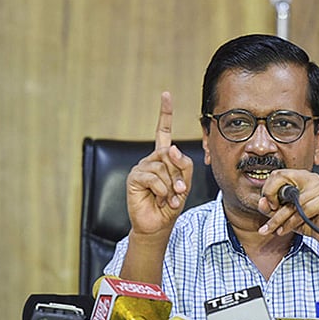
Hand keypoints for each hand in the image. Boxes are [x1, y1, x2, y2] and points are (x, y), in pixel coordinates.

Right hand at [126, 92, 193, 234]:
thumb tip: (171, 149)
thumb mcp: (184, 183)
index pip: (162, 131)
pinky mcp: (134, 178)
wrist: (158, 225)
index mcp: (162, 157)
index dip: (164, 113)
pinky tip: (159, 199)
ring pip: (163, 167)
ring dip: (171, 186)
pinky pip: (153, 178)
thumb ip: (183, 165)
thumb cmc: (171, 204)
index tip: (166, 95)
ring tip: (168, 198)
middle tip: (179, 192)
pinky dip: (161, 191)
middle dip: (179, 176)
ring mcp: (141, 167)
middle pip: (170, 154)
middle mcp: (150, 159)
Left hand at [257, 169, 318, 249]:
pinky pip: (302, 211)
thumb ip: (272, 208)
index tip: (268, 204)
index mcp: (301, 177)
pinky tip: (285, 230)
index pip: (278, 174)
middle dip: (271, 199)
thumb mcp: (286, 215)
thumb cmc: (310, 222)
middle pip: (282, 180)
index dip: (268, 189)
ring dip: (279, 218)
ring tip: (273, 229)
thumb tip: (261, 202)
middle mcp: (311, 178)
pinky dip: (291, 223)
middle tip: (270, 212)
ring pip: (292, 202)